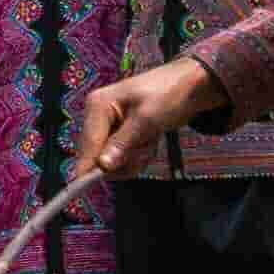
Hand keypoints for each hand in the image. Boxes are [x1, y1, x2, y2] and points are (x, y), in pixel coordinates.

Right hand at [70, 56, 217, 183]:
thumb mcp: (147, 119)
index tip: (83, 187)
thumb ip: (123, 143)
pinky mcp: (120, 136)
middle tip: (146, 146)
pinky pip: (124, 159)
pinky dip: (139, 155)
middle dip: (125, 158)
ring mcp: (109, 128)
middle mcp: (98, 117)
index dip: (88, 166)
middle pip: (98, 156)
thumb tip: (103, 166)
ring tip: (151, 140)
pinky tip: (151, 141)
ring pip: (112, 161)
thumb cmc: (168, 94)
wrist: (190, 86)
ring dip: (135, 158)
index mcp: (98, 105)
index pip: (89, 143)